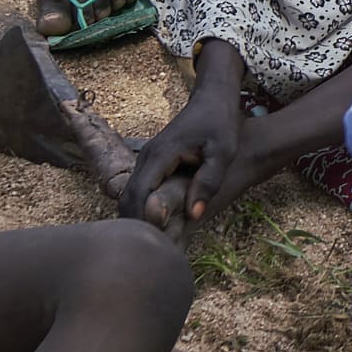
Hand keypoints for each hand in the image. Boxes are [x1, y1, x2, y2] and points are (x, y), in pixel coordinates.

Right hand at [123, 64, 245, 232]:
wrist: (212, 98)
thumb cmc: (220, 124)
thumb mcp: (223, 152)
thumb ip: (208, 182)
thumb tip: (194, 215)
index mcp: (161, 154)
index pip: (138, 194)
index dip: (142, 221)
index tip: (156, 243)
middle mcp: (147, 157)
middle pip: (128, 199)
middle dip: (136, 226)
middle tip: (154, 252)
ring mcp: (147, 160)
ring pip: (131, 196)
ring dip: (138, 220)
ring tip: (157, 245)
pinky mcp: (152, 164)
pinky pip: (140, 191)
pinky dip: (144, 210)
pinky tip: (160, 228)